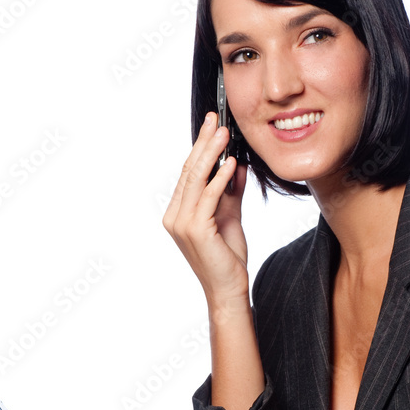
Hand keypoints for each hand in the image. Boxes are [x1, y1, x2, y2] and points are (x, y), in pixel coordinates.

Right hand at [163, 111, 249, 307]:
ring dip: (212, 154)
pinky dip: (219, 178)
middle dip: (204, 143)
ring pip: (196, 180)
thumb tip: (236, 164)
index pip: (188, 173)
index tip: (213, 126)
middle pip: (189, 171)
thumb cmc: (227, 258)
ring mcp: (182, 223)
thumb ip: (230, 191)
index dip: (200, 147)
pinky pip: (208, 197)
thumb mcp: (230, 216)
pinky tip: (231, 163)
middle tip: (217, 120)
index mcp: (178, 212)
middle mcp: (174, 216)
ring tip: (225, 134)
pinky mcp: (195, 230)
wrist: (229, 289)